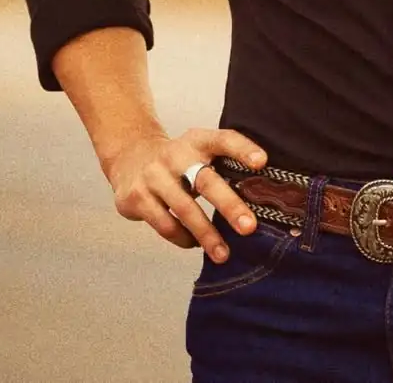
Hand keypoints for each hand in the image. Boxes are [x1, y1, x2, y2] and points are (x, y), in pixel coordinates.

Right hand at [104, 127, 266, 263]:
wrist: (130, 156)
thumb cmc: (178, 160)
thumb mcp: (198, 150)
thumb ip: (221, 166)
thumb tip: (259, 198)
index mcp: (197, 141)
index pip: (223, 139)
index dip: (242, 149)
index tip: (262, 162)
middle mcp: (175, 155)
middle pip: (206, 181)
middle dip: (229, 205)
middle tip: (249, 227)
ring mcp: (154, 176)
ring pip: (184, 209)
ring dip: (207, 234)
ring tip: (223, 254)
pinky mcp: (137, 198)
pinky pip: (165, 224)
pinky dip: (183, 238)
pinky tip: (195, 244)